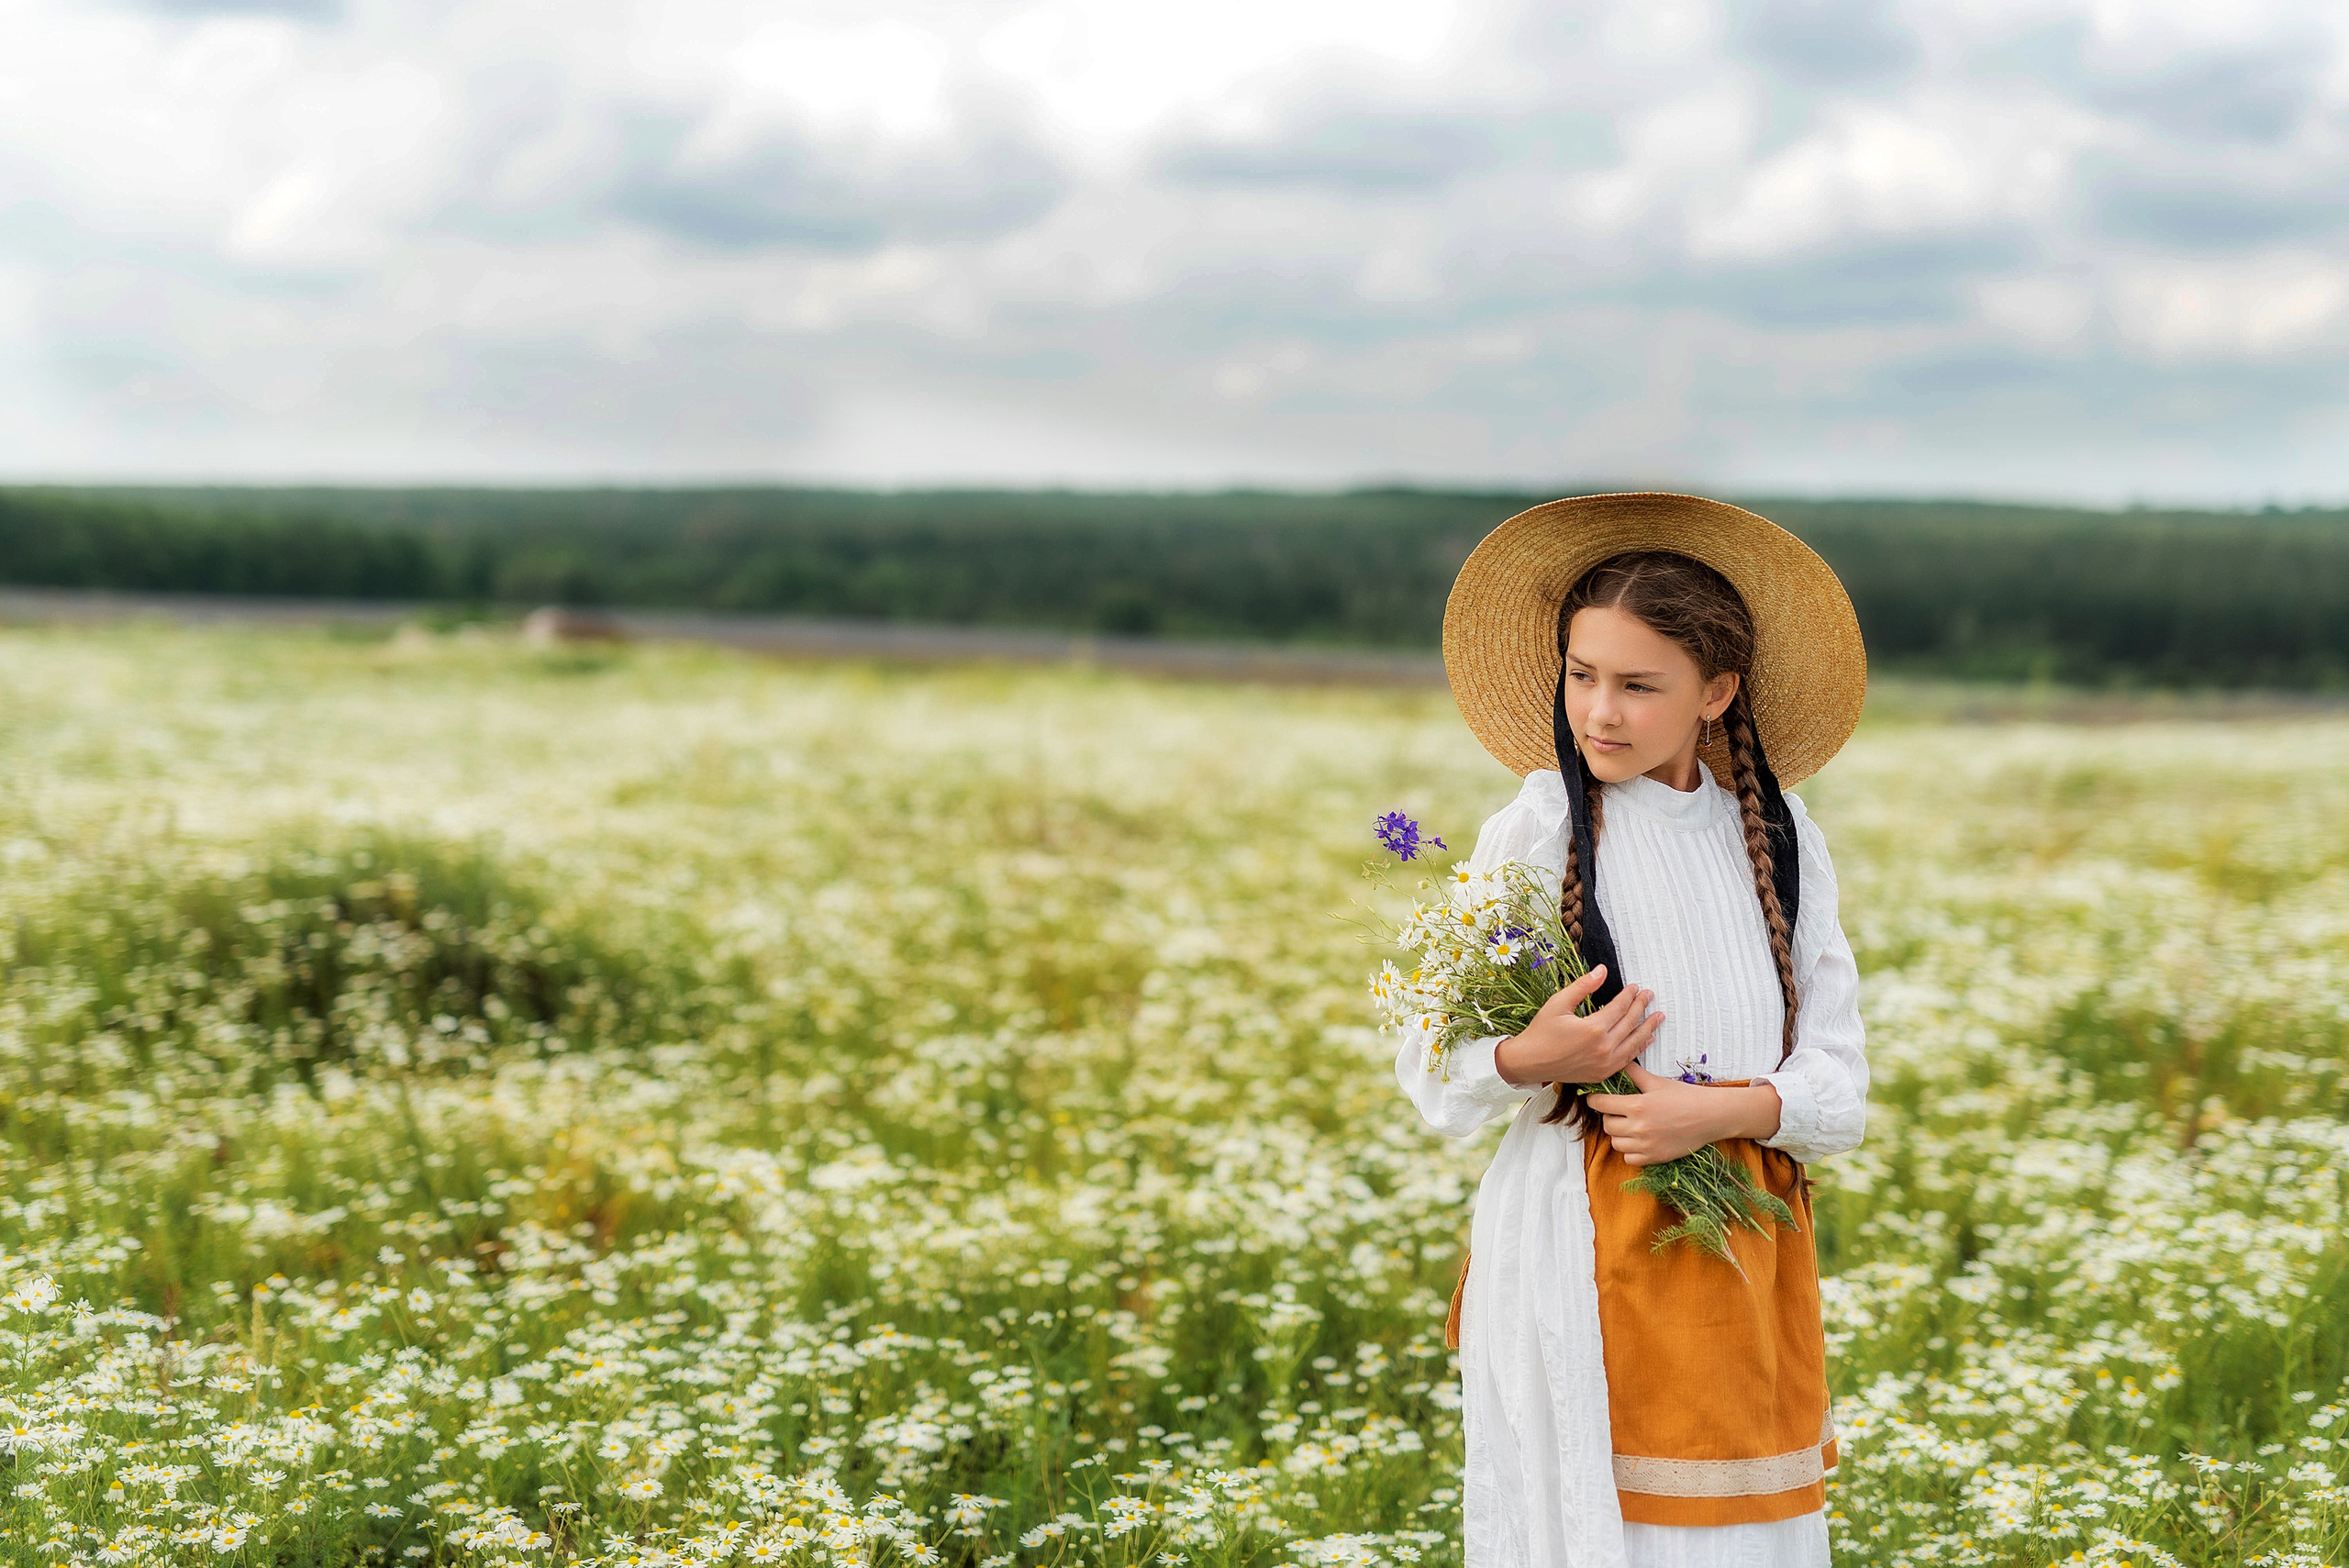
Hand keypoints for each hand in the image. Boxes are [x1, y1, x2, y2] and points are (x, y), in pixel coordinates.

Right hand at [1492, 966, 1661, 1087]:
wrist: (1529, 1062)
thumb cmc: (1541, 1031)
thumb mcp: (1558, 1003)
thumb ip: (1583, 986)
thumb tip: (1602, 971)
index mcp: (1593, 1029)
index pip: (1619, 1008)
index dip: (1629, 995)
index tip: (1635, 986)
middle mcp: (1603, 1048)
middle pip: (1630, 1023)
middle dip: (1642, 1007)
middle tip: (1650, 995)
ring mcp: (1604, 1064)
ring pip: (1633, 1043)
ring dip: (1648, 1028)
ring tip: (1659, 1017)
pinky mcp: (1602, 1074)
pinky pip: (1627, 1060)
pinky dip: (1638, 1048)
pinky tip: (1646, 1039)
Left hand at [1585, 1063, 1783, 1165]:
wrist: (1710, 1117)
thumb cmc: (1685, 1096)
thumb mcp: (1657, 1081)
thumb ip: (1634, 1073)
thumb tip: (1618, 1061)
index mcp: (1637, 1105)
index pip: (1601, 1104)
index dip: (1594, 1099)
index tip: (1595, 1098)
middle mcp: (1638, 1128)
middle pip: (1606, 1125)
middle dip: (1608, 1116)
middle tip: (1617, 1111)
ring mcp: (1646, 1145)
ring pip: (1616, 1143)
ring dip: (1618, 1134)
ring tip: (1629, 1125)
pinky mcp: (1654, 1158)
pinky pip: (1629, 1158)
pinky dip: (1630, 1151)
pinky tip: (1638, 1140)